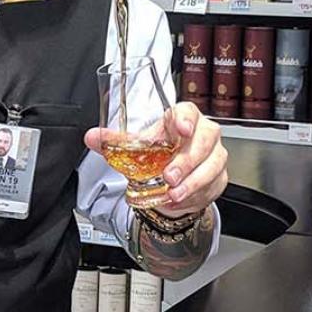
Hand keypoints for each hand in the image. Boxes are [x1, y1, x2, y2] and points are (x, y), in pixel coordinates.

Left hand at [84, 102, 227, 217]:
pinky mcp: (219, 176)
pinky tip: (181, 200)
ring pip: (212, 165)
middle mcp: (203, 133)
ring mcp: (215, 154)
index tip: (181, 129)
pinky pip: (213, 185)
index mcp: (182, 118)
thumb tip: (92, 137)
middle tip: (169, 176)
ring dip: (192, 182)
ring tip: (174, 194)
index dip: (186, 119)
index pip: (188, 111)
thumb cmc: (158, 155)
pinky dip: (197, 195)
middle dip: (186, 160)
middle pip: (203, 140)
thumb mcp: (136, 148)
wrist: (171, 178)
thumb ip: (115, 142)